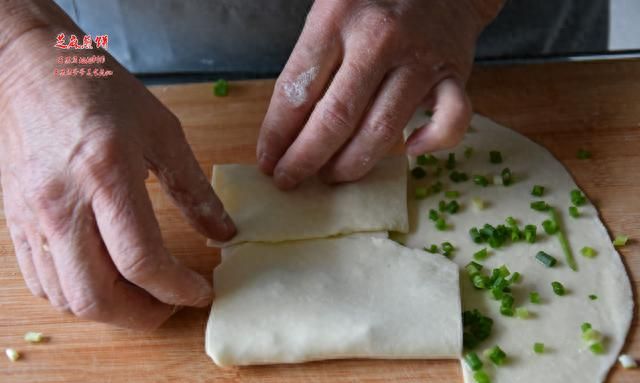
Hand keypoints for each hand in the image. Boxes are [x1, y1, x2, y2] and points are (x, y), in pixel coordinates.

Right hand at [0, 25, 234, 328]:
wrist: (28, 67)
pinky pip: (40, 280)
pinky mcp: (15, 220)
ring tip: (144, 297)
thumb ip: (193, 188)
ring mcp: (31, 217)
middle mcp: (61, 205)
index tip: (202, 291)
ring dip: (111, 311)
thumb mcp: (162, 131)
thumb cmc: (99, 90)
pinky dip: (76, 295)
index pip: (141, 260)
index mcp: (105, 176)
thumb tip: (224, 232)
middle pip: (98, 295)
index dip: (178, 288)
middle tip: (173, 305)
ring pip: (66, 297)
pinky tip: (103, 282)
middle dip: (144, 316)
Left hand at [257, 0, 501, 187]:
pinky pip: (450, 121)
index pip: (297, 91)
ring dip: (351, 165)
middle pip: (335, 118)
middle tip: (289, 179)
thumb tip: (286, 130)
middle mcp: (379, 39)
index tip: (267, 161)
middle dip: (305, 160)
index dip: (276, 135)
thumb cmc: (373, 2)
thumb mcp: (329, 13)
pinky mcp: (455, 73)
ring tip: (330, 176)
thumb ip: (310, 63)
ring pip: (382, 131)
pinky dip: (430, 144)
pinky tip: (410, 150)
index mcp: (335, 18)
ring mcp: (420, 58)